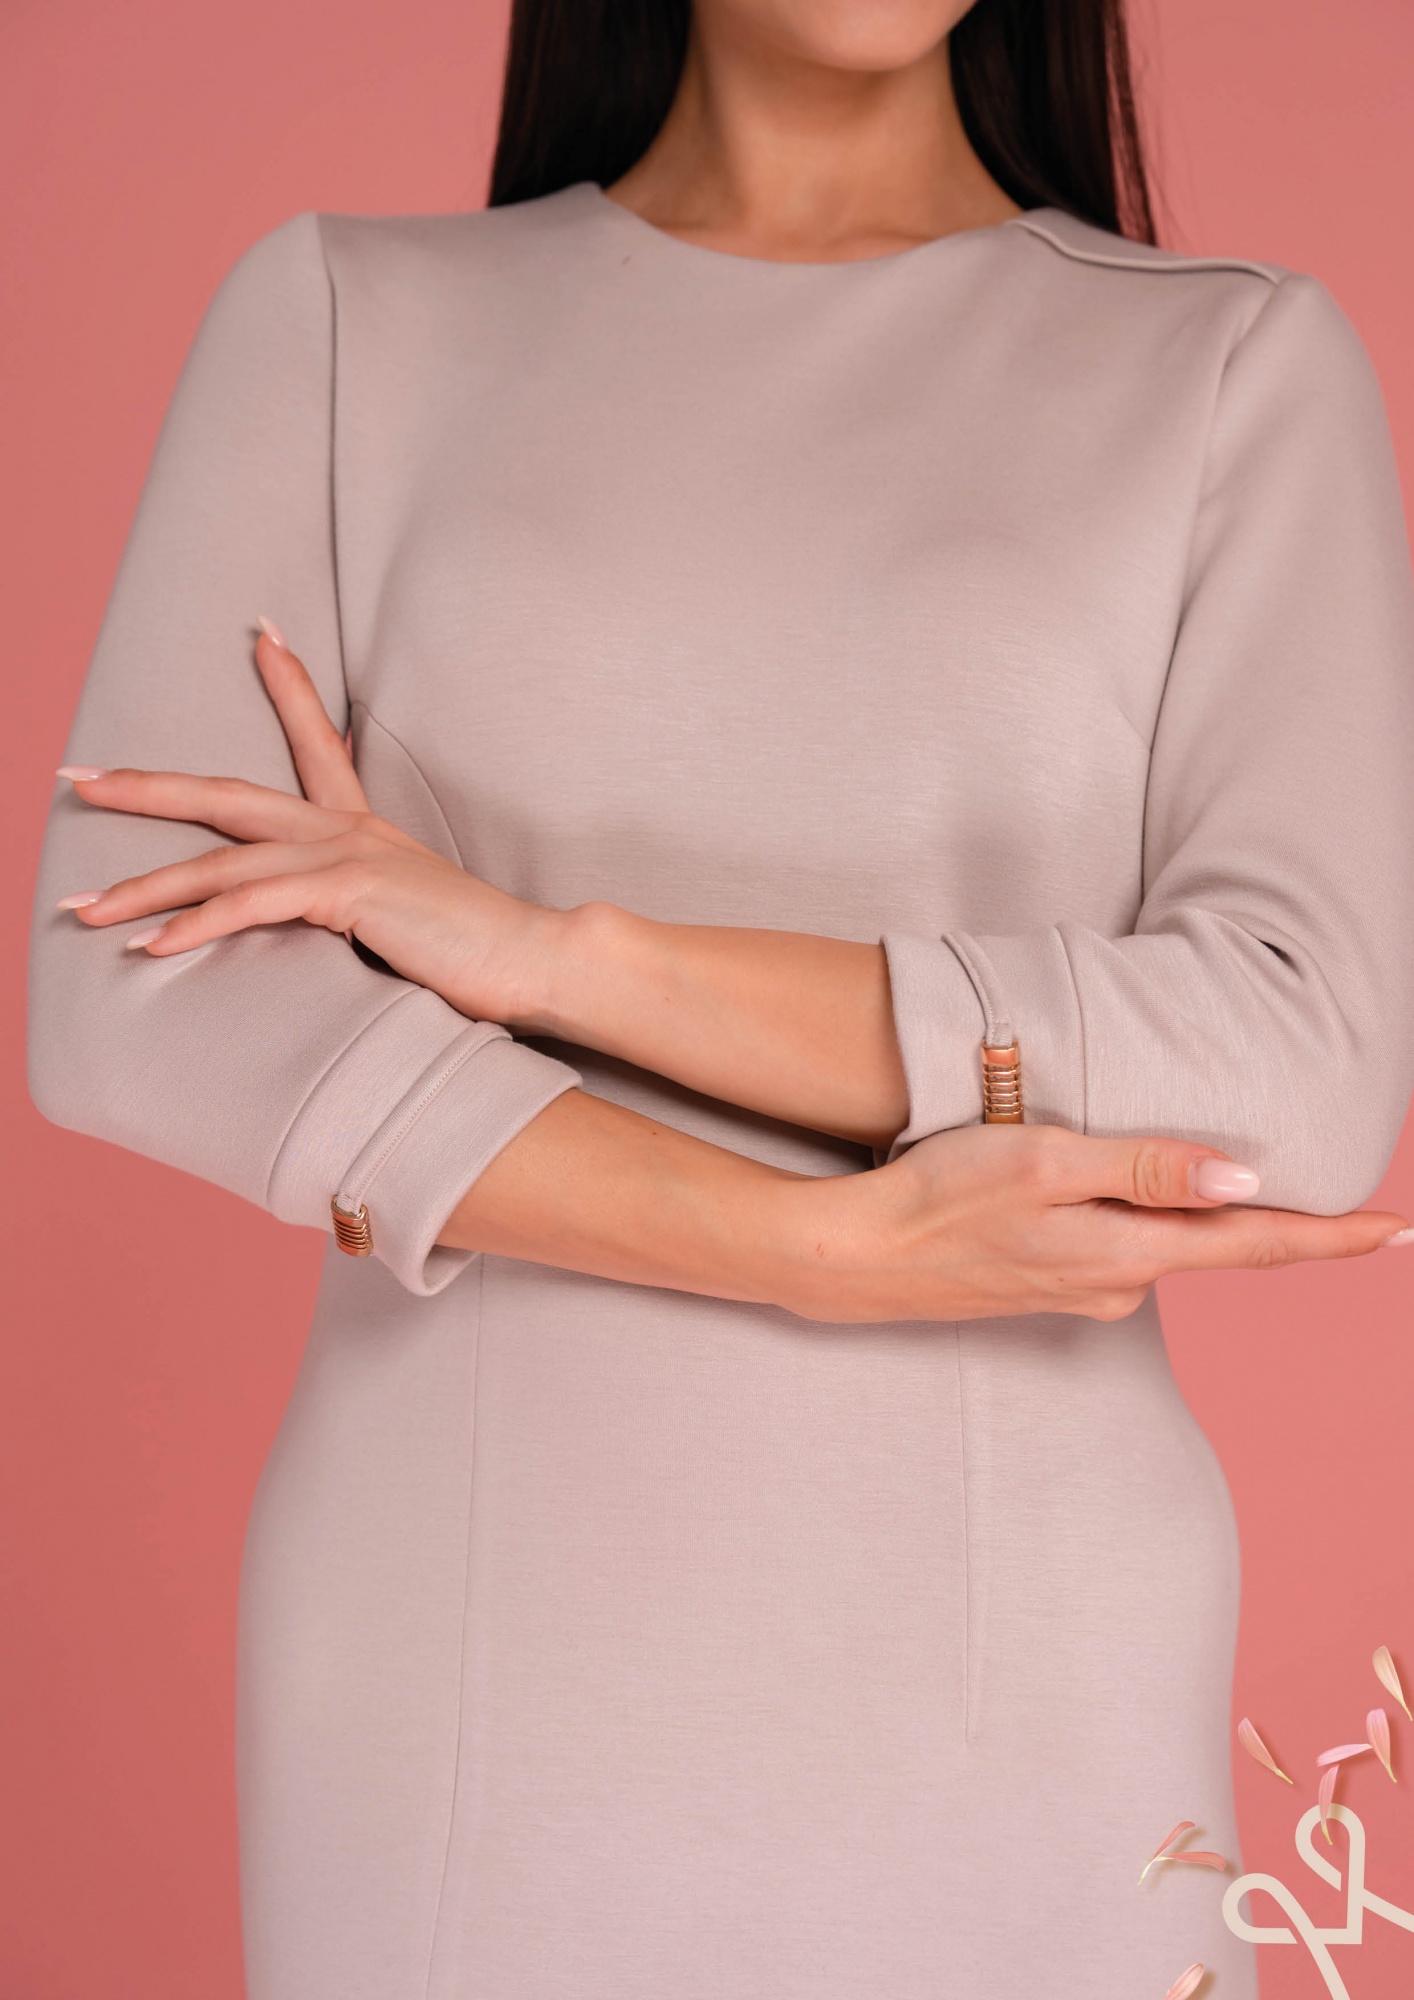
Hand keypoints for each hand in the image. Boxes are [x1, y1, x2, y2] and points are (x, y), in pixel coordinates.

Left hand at [56, 625, 561, 1024]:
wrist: (536, 957)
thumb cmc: (482, 949)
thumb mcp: (413, 913)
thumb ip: (368, 903)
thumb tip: (340, 917)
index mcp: (364, 829)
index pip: (317, 741)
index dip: (289, 685)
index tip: (260, 634)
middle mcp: (349, 831)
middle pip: (226, 794)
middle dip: (145, 787)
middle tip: (78, 779)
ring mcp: (346, 857)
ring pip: (221, 861)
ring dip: (143, 889)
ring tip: (82, 909)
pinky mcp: (349, 893)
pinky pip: (252, 903)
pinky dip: (195, 926)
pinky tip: (150, 948)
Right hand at [780, 1123, 1408, 1322]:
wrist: (855, 1258)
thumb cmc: (941, 1196)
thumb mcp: (1045, 1161)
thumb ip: (1146, 1168)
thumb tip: (1246, 1186)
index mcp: (1129, 1251)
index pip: (1257, 1244)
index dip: (1333, 1237)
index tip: (1398, 1230)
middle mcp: (1119, 1285)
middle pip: (1214, 1242)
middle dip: (1262, 1216)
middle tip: (1321, 1194)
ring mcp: (1083, 1293)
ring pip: (1158, 1241)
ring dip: (1175, 1210)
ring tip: (1178, 1169)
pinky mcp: (1051, 1288)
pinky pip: (1115, 1248)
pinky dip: (1127, 1219)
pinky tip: (1090, 1190)